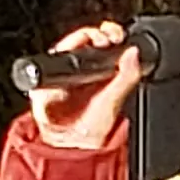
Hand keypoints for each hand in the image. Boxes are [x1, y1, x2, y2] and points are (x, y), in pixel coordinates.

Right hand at [24, 22, 146, 152]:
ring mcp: (62, 73)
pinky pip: (49, 62)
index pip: (104, 44)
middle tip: (104, 37)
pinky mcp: (45, 80)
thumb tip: (134, 53)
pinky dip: (59, 54)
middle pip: (84, 39)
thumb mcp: (116, 100)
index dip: (109, 34)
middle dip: (94, 33)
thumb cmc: (92, 128)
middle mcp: (80, 69)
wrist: (72, 145)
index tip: (115, 34)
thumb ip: (128, 76)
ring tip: (90, 41)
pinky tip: (68, 53)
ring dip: (78, 39)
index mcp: (100, 71)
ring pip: (67, 45)